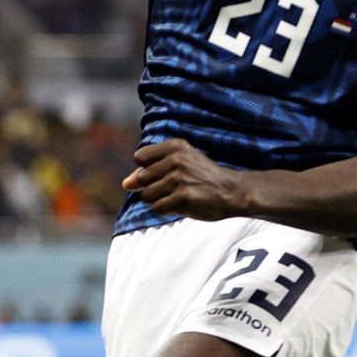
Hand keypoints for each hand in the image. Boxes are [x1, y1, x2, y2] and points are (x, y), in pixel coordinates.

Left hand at [121, 139, 250, 219]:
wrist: (231, 191)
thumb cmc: (203, 177)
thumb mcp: (180, 165)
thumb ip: (150, 171)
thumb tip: (125, 184)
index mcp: (175, 146)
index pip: (140, 157)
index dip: (147, 169)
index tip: (164, 172)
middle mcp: (176, 159)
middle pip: (142, 179)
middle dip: (153, 187)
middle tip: (175, 187)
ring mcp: (179, 178)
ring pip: (147, 195)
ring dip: (159, 200)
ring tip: (178, 195)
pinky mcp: (183, 197)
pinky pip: (158, 207)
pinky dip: (167, 209)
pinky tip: (182, 204)